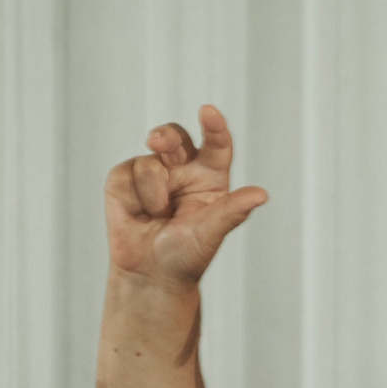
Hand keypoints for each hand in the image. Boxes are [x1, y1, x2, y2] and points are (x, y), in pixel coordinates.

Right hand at [102, 104, 269, 291]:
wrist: (150, 275)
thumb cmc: (186, 255)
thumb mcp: (211, 233)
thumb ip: (232, 211)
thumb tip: (261, 194)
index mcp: (210, 176)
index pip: (216, 144)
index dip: (214, 126)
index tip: (208, 112)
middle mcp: (183, 168)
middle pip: (176, 136)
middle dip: (166, 135)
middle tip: (157, 142)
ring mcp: (153, 170)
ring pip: (151, 157)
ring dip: (154, 191)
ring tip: (159, 216)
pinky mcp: (125, 178)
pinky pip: (127, 170)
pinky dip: (135, 195)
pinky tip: (139, 214)